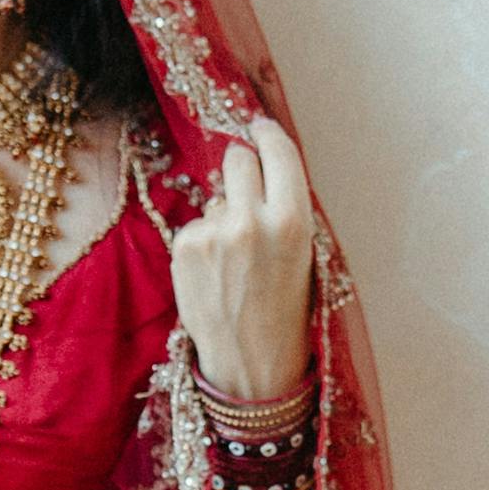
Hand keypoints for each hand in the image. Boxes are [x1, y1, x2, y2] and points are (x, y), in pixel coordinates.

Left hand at [169, 117, 315, 419]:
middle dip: (241, 169)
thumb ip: (284, 208)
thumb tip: (260, 162)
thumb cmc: (286, 310)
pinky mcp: (184, 246)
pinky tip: (214, 271)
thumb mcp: (304, 256)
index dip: (268, 134)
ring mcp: (213, 233)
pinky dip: (203, 240)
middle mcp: (252, 220)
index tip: (260, 127)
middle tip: (246, 193)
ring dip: (222, 213)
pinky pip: (196, 223)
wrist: (251, 362)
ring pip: (214, 196)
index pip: (278, 152)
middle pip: (237, 159)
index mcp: (293, 221)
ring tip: (234, 257)